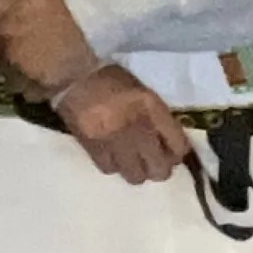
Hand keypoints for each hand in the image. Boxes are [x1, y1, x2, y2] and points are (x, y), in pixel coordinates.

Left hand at [0, 0, 99, 101]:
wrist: (89, 22)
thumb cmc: (58, 5)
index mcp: (3, 33)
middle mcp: (10, 56)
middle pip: (1, 68)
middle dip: (7, 66)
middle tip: (22, 61)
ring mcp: (27, 74)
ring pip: (15, 84)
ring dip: (21, 80)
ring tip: (35, 73)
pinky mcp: (45, 88)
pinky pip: (33, 96)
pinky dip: (37, 91)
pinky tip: (46, 82)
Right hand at [55, 65, 193, 185]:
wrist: (74, 76)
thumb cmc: (110, 79)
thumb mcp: (142, 91)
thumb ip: (157, 115)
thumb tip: (166, 140)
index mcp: (152, 108)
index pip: (178, 146)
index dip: (177, 154)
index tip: (171, 153)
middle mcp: (138, 127)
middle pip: (160, 169)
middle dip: (160, 168)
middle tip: (153, 161)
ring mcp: (115, 140)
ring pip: (136, 175)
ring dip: (137, 171)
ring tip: (132, 162)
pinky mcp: (94, 148)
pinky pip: (111, 170)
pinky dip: (114, 166)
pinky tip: (113, 157)